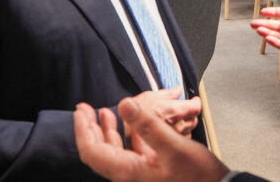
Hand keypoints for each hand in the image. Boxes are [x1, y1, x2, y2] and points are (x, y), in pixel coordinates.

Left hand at [75, 99, 228, 181]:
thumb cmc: (197, 175)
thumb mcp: (174, 147)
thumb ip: (148, 126)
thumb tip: (124, 104)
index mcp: (128, 172)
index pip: (93, 152)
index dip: (83, 130)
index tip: (81, 110)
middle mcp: (129, 174)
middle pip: (98, 152)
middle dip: (90, 128)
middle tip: (84, 108)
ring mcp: (138, 173)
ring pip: (112, 151)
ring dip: (105, 130)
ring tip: (102, 111)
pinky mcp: (148, 169)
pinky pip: (128, 152)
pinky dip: (123, 135)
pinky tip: (127, 122)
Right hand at [122, 87, 200, 137]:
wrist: (125, 144)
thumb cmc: (134, 121)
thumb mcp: (147, 98)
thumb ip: (166, 93)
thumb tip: (176, 90)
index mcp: (176, 111)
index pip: (196, 106)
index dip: (195, 102)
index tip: (194, 100)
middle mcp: (180, 127)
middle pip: (194, 119)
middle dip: (190, 114)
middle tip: (183, 110)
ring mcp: (176, 140)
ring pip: (188, 132)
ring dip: (185, 126)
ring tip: (174, 123)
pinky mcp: (171, 151)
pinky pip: (179, 142)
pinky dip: (177, 137)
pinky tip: (168, 135)